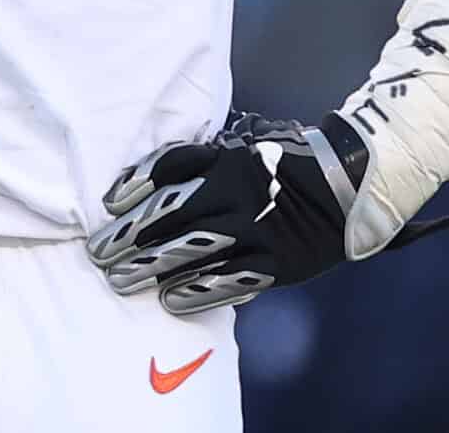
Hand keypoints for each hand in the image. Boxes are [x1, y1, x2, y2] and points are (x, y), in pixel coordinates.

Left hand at [87, 110, 448, 313]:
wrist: (351, 183)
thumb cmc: (284, 164)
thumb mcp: (242, 148)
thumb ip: (199, 163)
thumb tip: (144, 185)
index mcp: (227, 161)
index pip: (169, 169)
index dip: (135, 186)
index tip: (109, 203)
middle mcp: (238, 193)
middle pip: (169, 214)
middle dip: (128, 236)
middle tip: (98, 252)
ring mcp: (258, 229)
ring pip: (192, 249)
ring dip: (150, 267)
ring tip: (119, 279)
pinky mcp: (278, 262)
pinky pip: (231, 280)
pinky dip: (198, 291)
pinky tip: (170, 299)